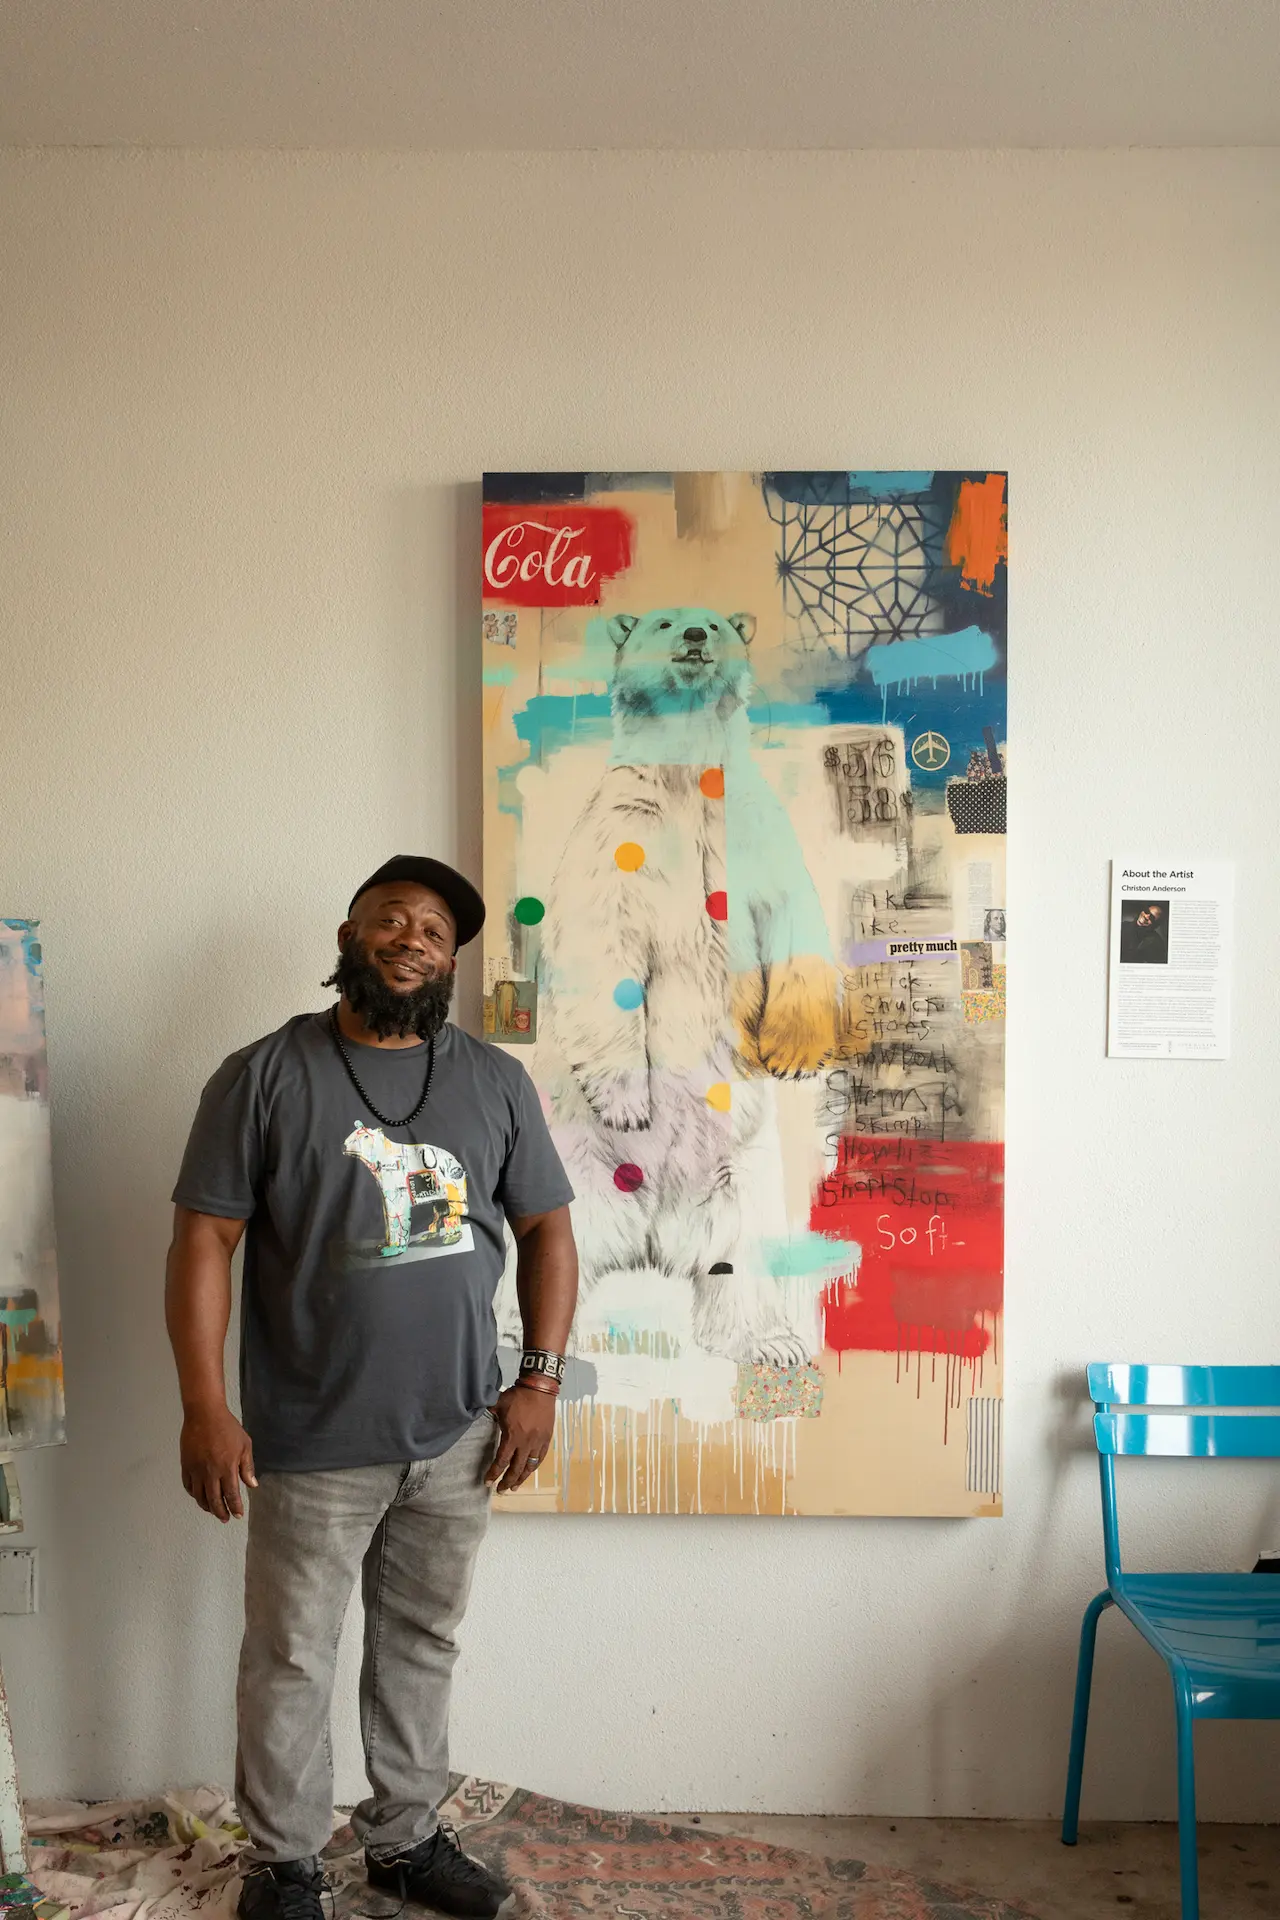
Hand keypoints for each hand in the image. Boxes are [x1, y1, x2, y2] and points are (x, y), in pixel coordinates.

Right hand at [180, 1404, 257, 1521]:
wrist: (204, 1414)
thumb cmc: (227, 1427)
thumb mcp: (245, 1445)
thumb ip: (247, 1467)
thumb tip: (252, 1485)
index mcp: (227, 1468)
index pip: (231, 1495)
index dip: (235, 1507)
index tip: (238, 1515)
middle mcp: (210, 1473)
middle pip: (214, 1500)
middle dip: (221, 1512)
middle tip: (225, 1518)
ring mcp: (196, 1470)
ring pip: (199, 1497)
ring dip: (207, 1507)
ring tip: (213, 1510)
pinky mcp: (186, 1466)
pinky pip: (188, 1486)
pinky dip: (194, 1495)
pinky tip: (200, 1496)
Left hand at [485, 1384, 557, 1493]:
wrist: (539, 1388)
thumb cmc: (518, 1396)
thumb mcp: (498, 1404)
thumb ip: (489, 1413)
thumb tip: (475, 1413)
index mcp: (512, 1436)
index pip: (502, 1461)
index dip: (494, 1473)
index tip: (488, 1482)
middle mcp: (526, 1443)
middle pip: (516, 1469)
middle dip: (507, 1481)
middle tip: (500, 1490)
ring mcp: (538, 1442)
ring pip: (530, 1466)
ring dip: (521, 1478)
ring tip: (514, 1487)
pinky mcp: (546, 1438)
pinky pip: (540, 1457)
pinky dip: (534, 1466)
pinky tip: (529, 1471)